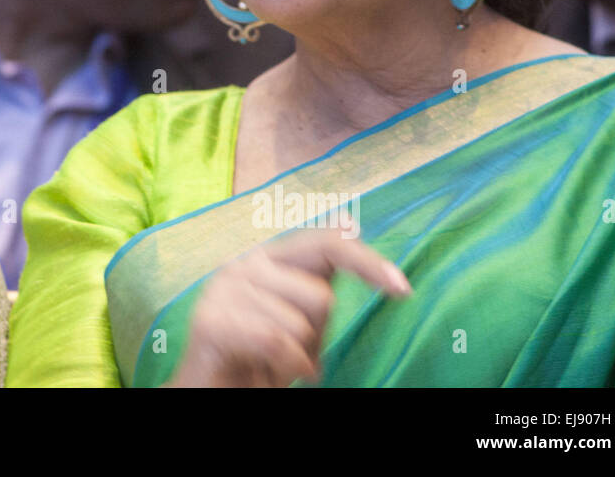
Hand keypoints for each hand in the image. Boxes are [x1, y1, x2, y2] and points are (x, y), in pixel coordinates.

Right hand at [168, 227, 410, 386]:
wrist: (212, 394)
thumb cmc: (260, 361)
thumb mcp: (299, 321)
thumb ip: (318, 280)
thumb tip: (349, 221)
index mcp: (265, 260)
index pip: (326, 245)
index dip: (366, 262)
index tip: (403, 290)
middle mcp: (241, 264)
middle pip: (321, 296)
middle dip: (316, 337)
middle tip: (289, 354)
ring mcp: (223, 290)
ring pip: (300, 325)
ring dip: (297, 359)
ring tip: (271, 365)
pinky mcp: (210, 321)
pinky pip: (278, 342)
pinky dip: (286, 368)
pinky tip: (267, 375)